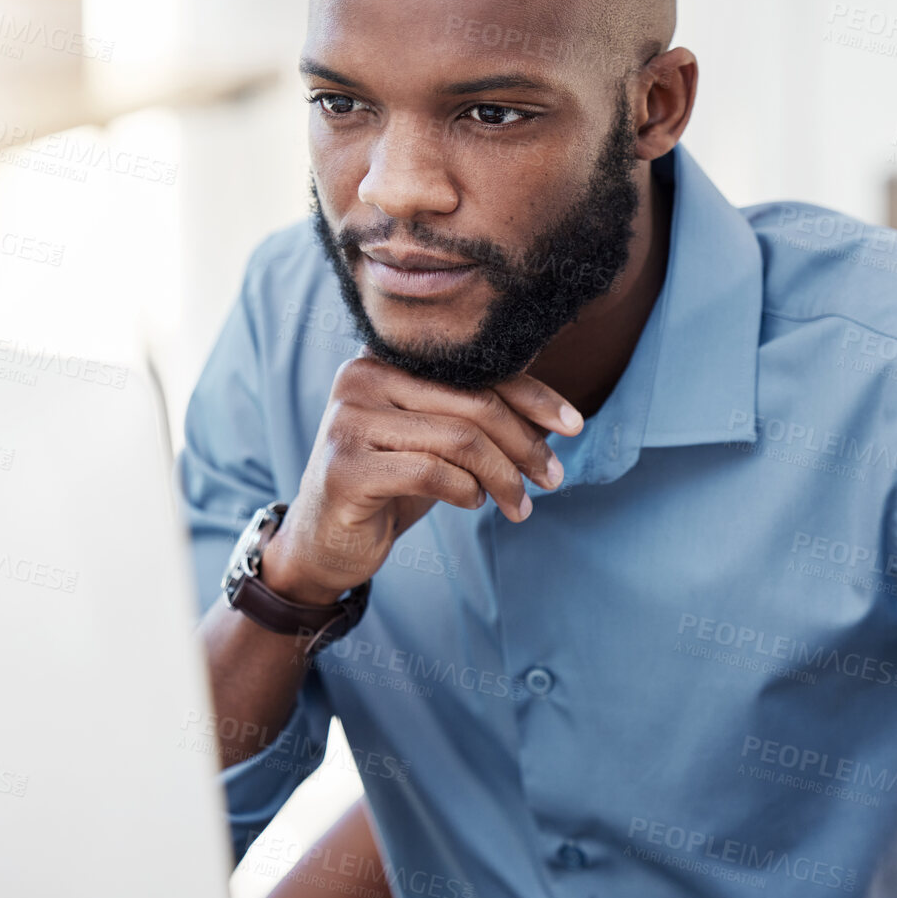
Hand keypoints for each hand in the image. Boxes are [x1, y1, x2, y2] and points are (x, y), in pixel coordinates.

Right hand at [260, 350, 582, 604]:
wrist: (322, 542)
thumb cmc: (389, 484)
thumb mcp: (435, 439)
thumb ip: (475, 414)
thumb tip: (553, 414)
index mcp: (385, 355)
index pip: (475, 367)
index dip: (532, 395)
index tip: (574, 426)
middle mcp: (361, 375)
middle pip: (473, 402)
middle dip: (525, 445)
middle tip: (552, 479)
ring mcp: (348, 420)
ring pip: (459, 439)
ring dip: (503, 477)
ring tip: (520, 505)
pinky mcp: (346, 468)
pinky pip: (431, 472)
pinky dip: (466, 492)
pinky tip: (473, 503)